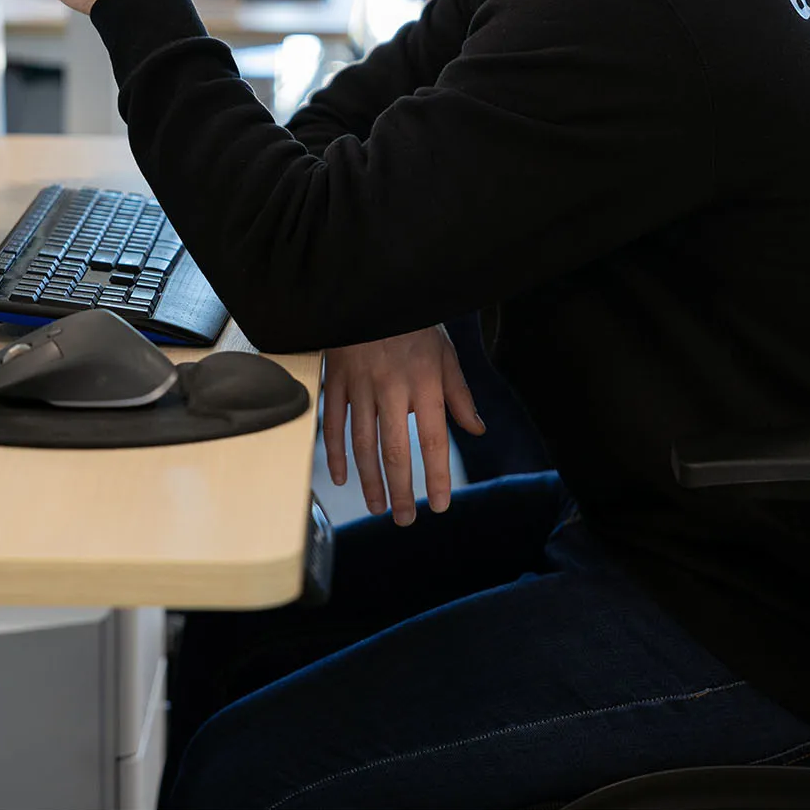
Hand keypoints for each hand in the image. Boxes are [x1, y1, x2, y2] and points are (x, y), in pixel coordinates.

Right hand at [322, 326, 484, 525]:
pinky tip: (341, 477)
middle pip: (395, 449)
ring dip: (369, 479)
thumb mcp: (445, 353)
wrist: (374, 290)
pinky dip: (335, 453)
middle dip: (400, 490)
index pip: (434, 440)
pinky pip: (333, 422)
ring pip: (362, 442)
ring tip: (377, 506)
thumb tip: (476, 429)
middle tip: (404, 519)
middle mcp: (392, 387)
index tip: (440, 505)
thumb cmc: (415, 324)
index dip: (437, 476)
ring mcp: (360, 384)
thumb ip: (459, 394)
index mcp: (425, 382)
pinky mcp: (336, 379)